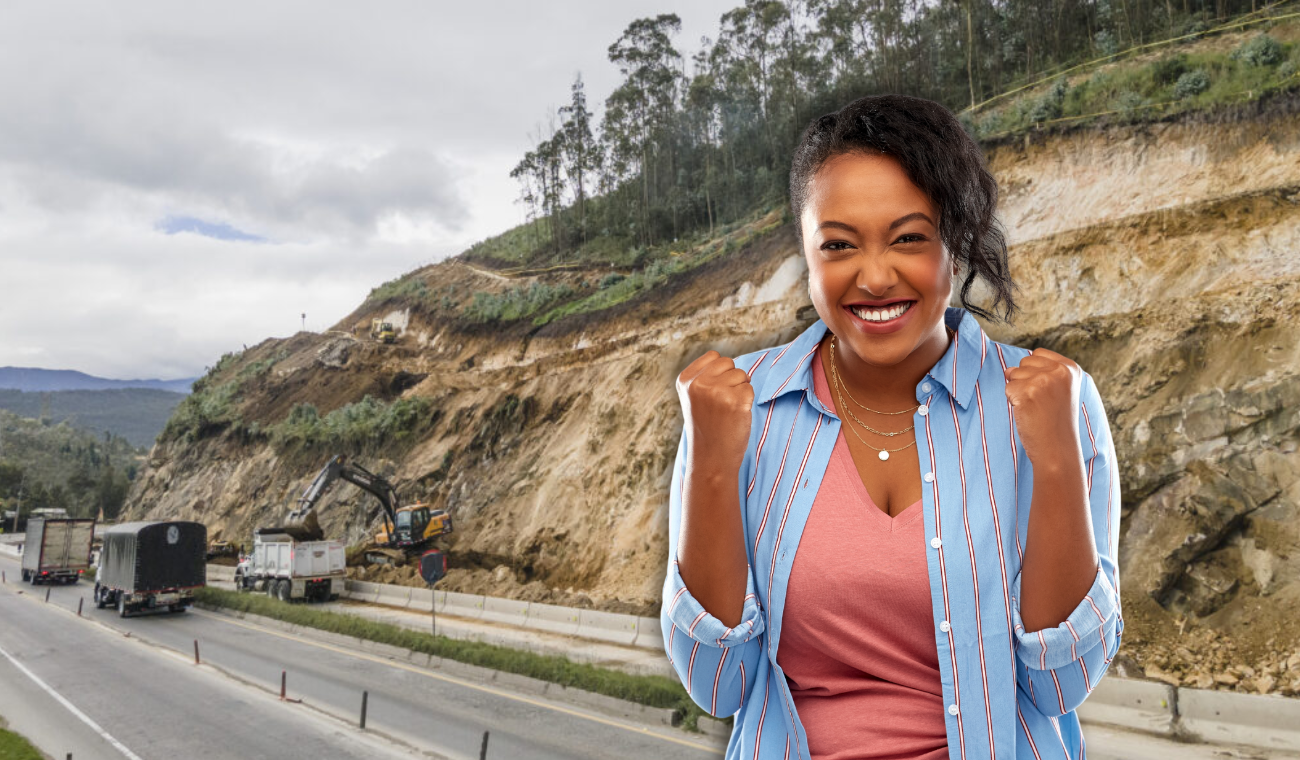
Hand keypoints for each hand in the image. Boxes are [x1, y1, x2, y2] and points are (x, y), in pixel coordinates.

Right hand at [676, 350, 753, 471]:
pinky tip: (736, 416)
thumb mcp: (694, 398)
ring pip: (742, 375)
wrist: (711, 458)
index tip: (713, 394)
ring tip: (728, 411)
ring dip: (740, 391)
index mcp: (685, 380)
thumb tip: (730, 363)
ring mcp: (717, 392)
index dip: (720, 373)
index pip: (713, 356)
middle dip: (731, 380)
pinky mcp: (735, 402)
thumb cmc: (706, 427)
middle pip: (729, 363)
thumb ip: (704, 376)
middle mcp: (698, 383)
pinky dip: (747, 402)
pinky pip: (750, 389)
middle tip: (722, 404)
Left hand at [1003, 348, 1082, 467]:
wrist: (1057, 448)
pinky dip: (1013, 401)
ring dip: (1018, 391)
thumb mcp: (1060, 390)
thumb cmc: (1056, 421)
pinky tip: (1028, 412)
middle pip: (1024, 362)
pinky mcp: (1028, 391)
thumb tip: (1008, 369)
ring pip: (1013, 374)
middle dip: (1025, 381)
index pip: (1038, 353)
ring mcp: (1043, 380)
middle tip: (1040, 402)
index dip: (1034, 371)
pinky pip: (1008, 388)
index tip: (1046, 392)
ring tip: (1035, 407)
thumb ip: (1042, 372)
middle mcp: (1059, 370)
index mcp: (1070, 368)